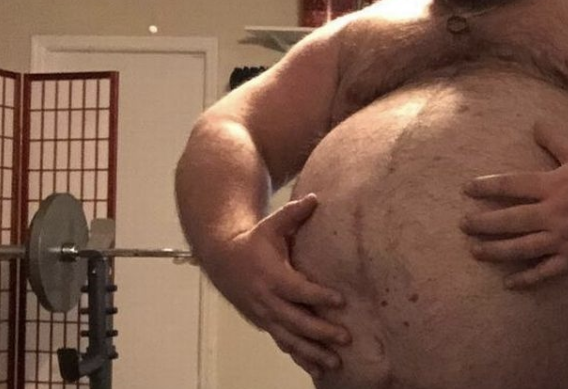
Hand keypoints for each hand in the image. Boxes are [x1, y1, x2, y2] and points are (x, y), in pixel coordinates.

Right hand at [200, 194, 350, 378]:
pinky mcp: (266, 323)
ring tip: (335, 363)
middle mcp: (267, 300)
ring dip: (312, 352)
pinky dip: (300, 357)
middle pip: (296, 320)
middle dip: (320, 331)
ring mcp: (265, 315)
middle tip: (344, 336)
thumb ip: (294, 214)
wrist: (223, 259)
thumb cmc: (254, 241)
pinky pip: (284, 344)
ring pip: (290, 338)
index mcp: (271, 275)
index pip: (297, 289)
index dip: (318, 296)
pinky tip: (317, 369)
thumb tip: (315, 198)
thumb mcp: (271, 224)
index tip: (340, 301)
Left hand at [460, 122, 567, 288]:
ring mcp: (564, 238)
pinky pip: (546, 271)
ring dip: (496, 251)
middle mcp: (556, 213)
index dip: (487, 187)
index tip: (467, 188)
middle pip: (512, 220)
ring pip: (523, 248)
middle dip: (484, 222)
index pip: (512, 185)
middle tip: (462, 224)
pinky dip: (527, 278)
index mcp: (554, 186)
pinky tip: (508, 283)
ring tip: (474, 251)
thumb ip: (554, 140)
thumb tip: (535, 123)